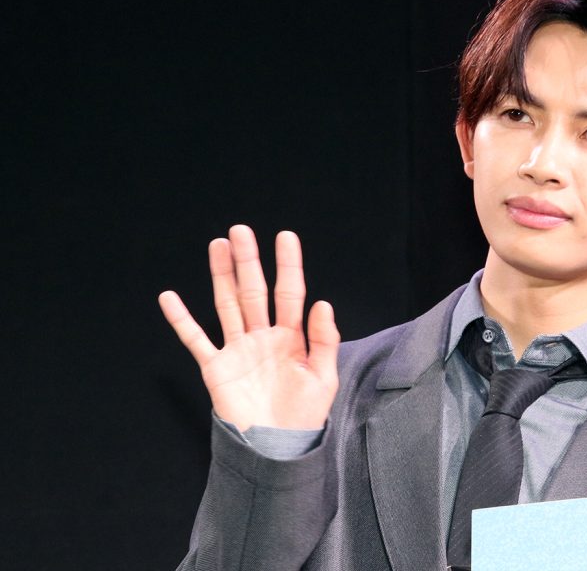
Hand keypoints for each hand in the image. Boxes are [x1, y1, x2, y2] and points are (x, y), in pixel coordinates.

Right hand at [159, 225, 339, 430]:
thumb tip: (323, 302)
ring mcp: (238, 349)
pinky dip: (182, 319)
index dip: (288, 264)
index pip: (289, 293)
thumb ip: (324, 340)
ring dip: (222, 276)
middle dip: (248, 261)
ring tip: (217, 245)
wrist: (277, 449)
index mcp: (292, 337)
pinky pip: (196, 339)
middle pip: (254, 291)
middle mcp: (263, 337)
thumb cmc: (304, 415)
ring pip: (228, 305)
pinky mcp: (216, 368)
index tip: (285, 236)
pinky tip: (169, 297)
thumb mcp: (323, 377)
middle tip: (241, 230)